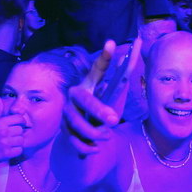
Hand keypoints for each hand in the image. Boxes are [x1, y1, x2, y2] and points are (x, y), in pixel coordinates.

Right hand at [0, 96, 23, 165]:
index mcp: (0, 122)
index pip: (20, 118)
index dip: (21, 121)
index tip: (18, 124)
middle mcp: (3, 132)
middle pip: (21, 130)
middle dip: (18, 132)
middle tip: (11, 135)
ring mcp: (4, 143)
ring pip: (21, 140)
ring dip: (17, 142)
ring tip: (10, 142)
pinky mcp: (6, 154)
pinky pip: (19, 150)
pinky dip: (16, 151)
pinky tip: (10, 149)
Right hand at [64, 40, 139, 154]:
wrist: (82, 135)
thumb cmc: (102, 111)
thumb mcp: (113, 98)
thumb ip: (120, 82)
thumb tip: (128, 61)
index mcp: (90, 83)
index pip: (98, 68)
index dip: (105, 57)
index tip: (112, 42)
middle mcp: (75, 95)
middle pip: (86, 101)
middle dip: (99, 110)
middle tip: (114, 120)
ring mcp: (67, 113)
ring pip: (79, 123)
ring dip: (95, 133)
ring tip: (107, 136)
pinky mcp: (64, 130)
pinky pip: (75, 141)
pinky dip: (86, 147)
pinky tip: (95, 148)